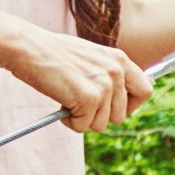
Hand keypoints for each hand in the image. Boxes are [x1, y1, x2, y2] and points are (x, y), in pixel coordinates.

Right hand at [3, 23, 154, 132]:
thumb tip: (118, 98)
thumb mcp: (90, 57)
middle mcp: (116, 72)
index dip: (131, 105)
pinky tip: (60, 103)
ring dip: (82, 119)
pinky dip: (69, 121)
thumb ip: (107, 73)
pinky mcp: (89, 99)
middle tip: (80, 104)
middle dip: (99, 116)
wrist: (29, 47)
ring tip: (67, 99)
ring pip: (101, 124)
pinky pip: (82, 126)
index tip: (112, 107)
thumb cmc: (53, 53)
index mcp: (119, 59)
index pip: (145, 90)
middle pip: (121, 115)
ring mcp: (104, 86)